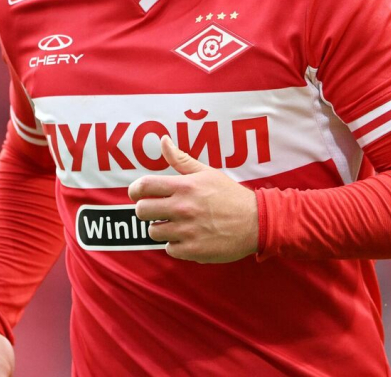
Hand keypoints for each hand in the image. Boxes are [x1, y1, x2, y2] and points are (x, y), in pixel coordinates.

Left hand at [128, 136, 258, 262]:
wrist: (256, 221)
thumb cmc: (230, 195)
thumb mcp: (207, 172)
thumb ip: (181, 159)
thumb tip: (163, 140)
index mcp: (185, 186)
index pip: (143, 186)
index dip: (135, 190)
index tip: (138, 194)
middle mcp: (183, 208)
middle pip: (142, 211)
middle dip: (147, 210)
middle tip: (158, 210)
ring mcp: (187, 231)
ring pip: (153, 232)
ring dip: (162, 228)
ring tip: (177, 224)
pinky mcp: (192, 250)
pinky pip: (169, 249)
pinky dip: (176, 244)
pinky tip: (190, 236)